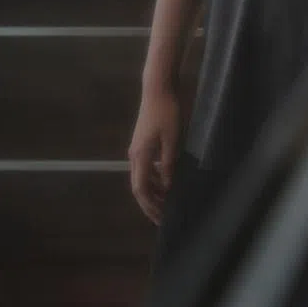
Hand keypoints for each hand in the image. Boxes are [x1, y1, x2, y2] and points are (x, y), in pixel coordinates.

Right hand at [128, 87, 180, 224]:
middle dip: (151, 203)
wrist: (158, 88)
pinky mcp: (143, 142)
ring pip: (142, 177)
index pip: (141, 190)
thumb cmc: (167, 112)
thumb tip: (168, 186)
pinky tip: (166, 179)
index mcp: (140, 157)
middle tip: (163, 215)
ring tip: (167, 200)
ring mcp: (137, 148)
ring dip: (153, 190)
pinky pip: (146, 167)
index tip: (162, 218)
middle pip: (139, 186)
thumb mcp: (173, 139)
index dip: (150, 206)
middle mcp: (135, 156)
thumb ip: (169, 164)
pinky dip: (154, 177)